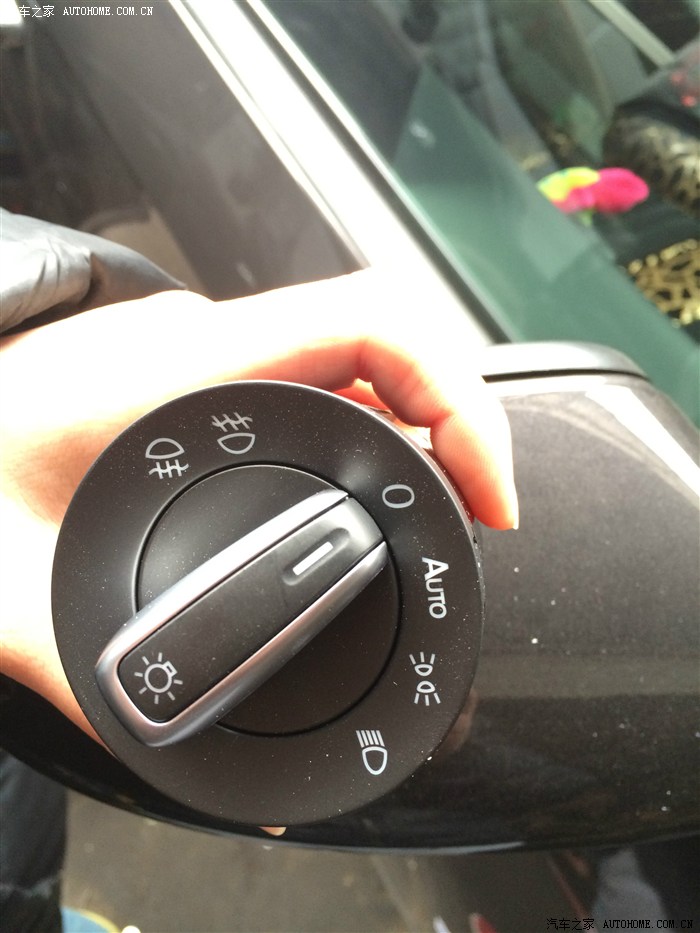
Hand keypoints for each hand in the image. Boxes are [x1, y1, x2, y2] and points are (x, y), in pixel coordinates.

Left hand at [0, 270, 517, 744]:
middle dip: (455, 430)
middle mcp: (203, 350)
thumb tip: (199, 755)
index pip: (372, 329)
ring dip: (416, 428)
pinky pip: (316, 384)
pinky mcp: (195, 384)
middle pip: (387, 349)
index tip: (490, 497)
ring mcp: (202, 360)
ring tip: (438, 507)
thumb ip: (106, 684)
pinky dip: (368, 428)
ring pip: (355, 365)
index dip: (462, 405)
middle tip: (476, 521)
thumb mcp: (14, 598)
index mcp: (182, 369)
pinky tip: (363, 486)